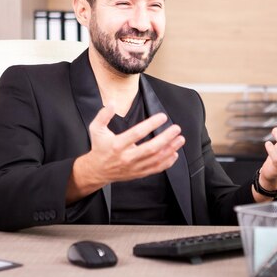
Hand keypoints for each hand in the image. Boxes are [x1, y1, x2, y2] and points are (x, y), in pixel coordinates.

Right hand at [68, 104, 185, 200]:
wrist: (97, 170)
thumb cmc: (99, 147)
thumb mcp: (96, 129)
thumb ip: (103, 115)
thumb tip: (111, 103)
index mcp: (117, 145)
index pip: (137, 133)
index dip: (151, 124)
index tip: (162, 117)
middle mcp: (127, 157)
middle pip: (151, 148)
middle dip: (166, 138)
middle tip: (176, 128)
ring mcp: (134, 167)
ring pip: (156, 159)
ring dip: (170, 149)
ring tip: (180, 139)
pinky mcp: (139, 173)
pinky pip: (156, 169)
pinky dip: (167, 162)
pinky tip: (175, 153)